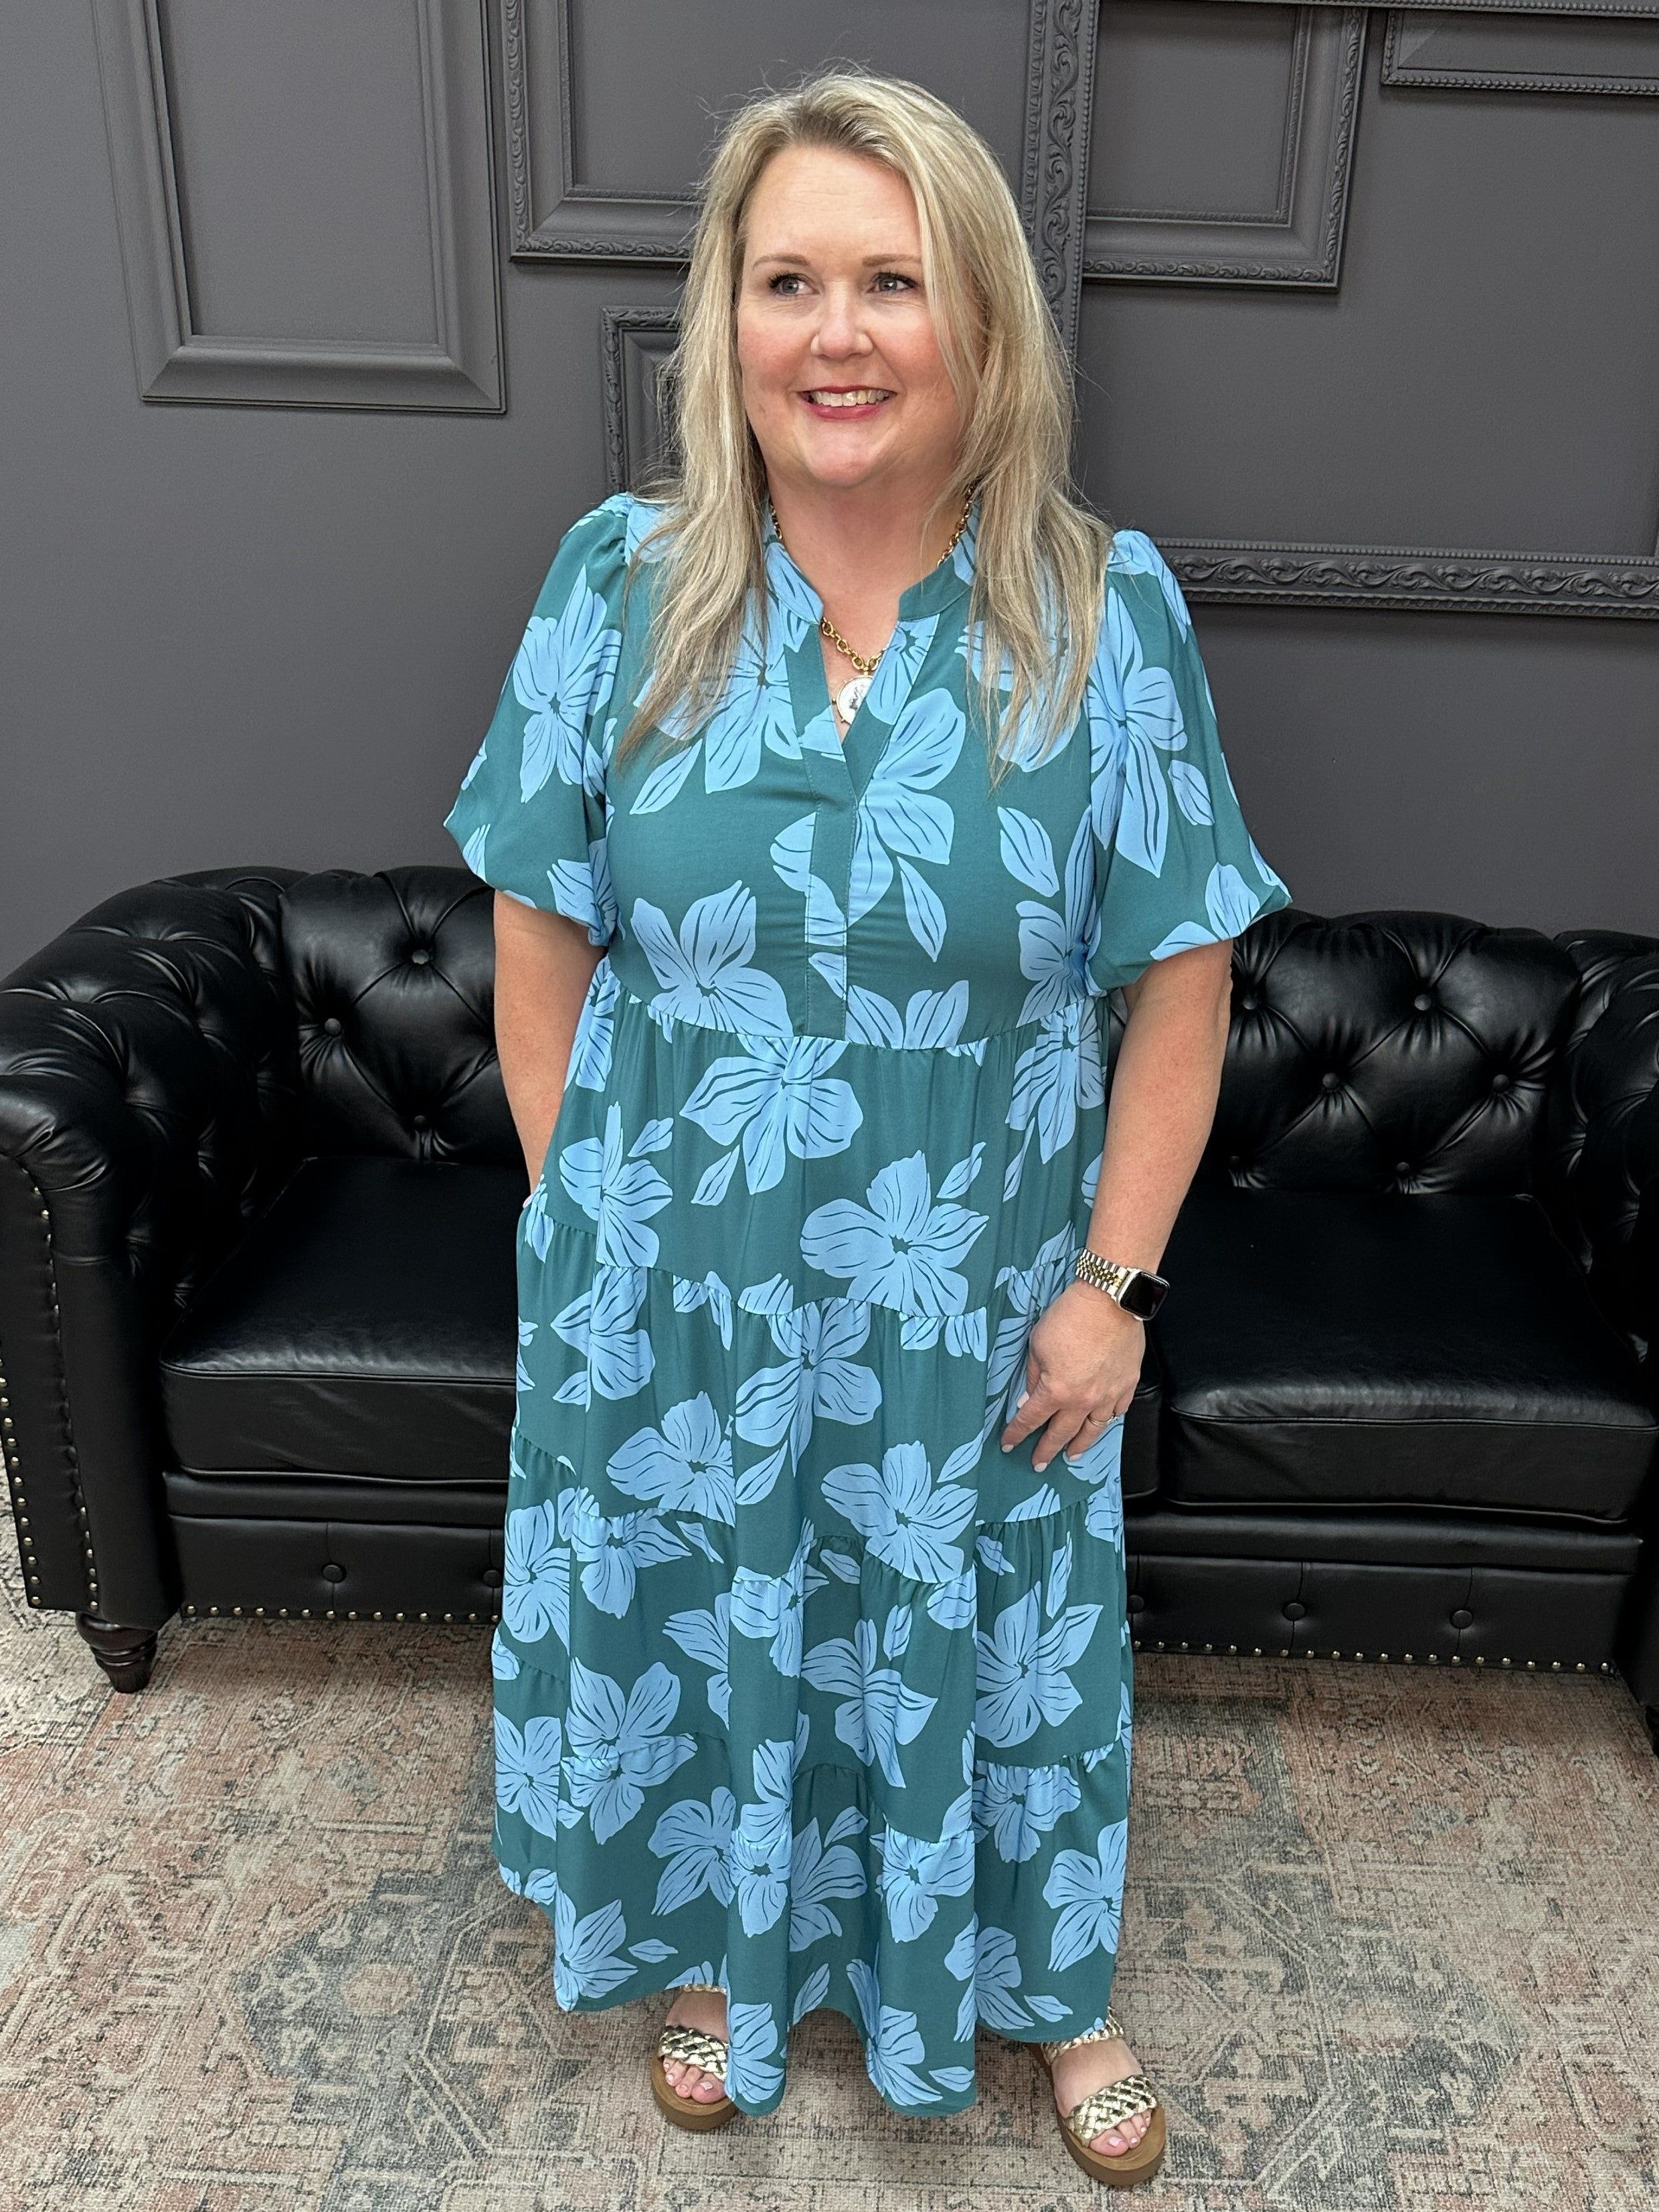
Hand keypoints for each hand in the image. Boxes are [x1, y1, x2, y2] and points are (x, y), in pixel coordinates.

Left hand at [999, 1282, 1142, 1473]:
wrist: (1109, 1301)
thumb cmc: (1069, 1317)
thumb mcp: (1037, 1344)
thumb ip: (1034, 1375)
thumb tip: (1031, 1397)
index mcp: (1056, 1391)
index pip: (1031, 1419)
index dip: (1017, 1433)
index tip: (1008, 1445)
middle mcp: (1083, 1400)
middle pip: (1062, 1433)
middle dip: (1046, 1450)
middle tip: (1038, 1463)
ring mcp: (1109, 1394)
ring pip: (1093, 1429)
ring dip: (1080, 1445)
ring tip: (1071, 1455)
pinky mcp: (1127, 1384)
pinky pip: (1118, 1411)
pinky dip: (1108, 1420)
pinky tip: (1103, 1423)